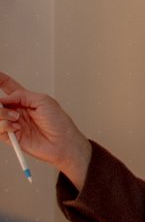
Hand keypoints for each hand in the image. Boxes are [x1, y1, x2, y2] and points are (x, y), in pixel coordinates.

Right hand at [0, 71, 90, 186]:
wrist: (63, 142)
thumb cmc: (59, 122)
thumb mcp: (43, 100)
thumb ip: (22, 95)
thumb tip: (4, 98)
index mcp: (25, 99)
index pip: (8, 86)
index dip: (0, 79)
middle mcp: (17, 110)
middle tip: (5, 104)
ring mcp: (14, 123)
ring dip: (3, 114)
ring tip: (17, 117)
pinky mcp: (12, 137)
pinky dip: (5, 126)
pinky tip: (16, 127)